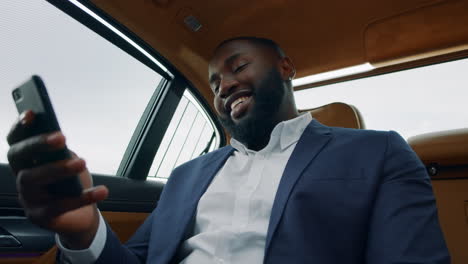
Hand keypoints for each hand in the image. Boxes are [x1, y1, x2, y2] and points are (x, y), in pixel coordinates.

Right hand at [7, 110, 108, 248]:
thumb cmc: (71, 184)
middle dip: (38, 144)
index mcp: (27, 161)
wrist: (79, 217)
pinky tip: (101, 190)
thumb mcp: (67, 163)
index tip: (32, 113)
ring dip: (58, 169)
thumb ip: (61, 152)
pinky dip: (82, 198)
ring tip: (82, 163)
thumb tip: (61, 142)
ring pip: (33, 179)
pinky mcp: (39, 216)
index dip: (19, 126)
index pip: (16, 140)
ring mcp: (27, 197)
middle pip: (18, 156)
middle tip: (61, 137)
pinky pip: (60, 206)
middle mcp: (21, 176)